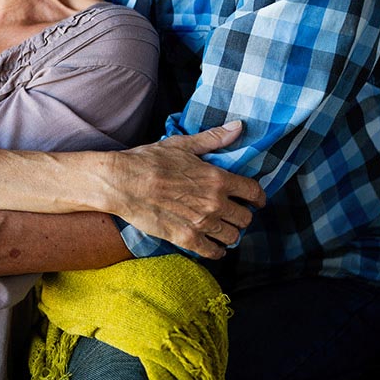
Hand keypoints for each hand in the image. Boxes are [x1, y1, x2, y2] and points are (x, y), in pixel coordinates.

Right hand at [101, 121, 265, 258]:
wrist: (122, 183)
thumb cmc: (149, 161)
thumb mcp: (182, 145)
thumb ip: (213, 139)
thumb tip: (238, 127)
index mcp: (217, 178)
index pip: (253, 192)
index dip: (257, 197)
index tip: (255, 200)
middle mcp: (215, 203)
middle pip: (245, 218)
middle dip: (241, 215)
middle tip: (232, 213)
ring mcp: (202, 223)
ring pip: (233, 236)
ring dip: (229, 233)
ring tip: (221, 228)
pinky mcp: (187, 238)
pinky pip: (214, 252)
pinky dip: (216, 251)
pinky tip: (212, 246)